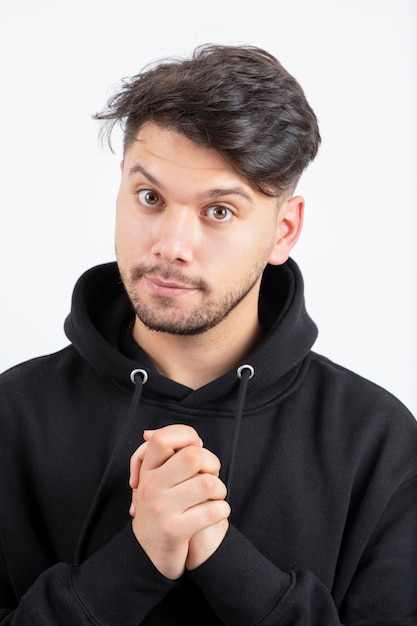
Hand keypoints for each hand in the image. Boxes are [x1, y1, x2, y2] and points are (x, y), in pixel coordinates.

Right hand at [129, 425, 229, 579]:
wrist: (150, 555)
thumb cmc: (164, 509)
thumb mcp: (160, 481)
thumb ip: (174, 457)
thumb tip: (195, 439)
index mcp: (148, 471)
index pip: (162, 438)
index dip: (185, 436)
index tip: (196, 447)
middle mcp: (150, 487)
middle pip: (192, 456)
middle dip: (212, 463)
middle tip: (211, 475)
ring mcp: (160, 509)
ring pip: (208, 483)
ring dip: (220, 490)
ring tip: (215, 497)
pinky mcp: (173, 531)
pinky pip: (211, 510)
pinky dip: (222, 509)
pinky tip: (217, 512)